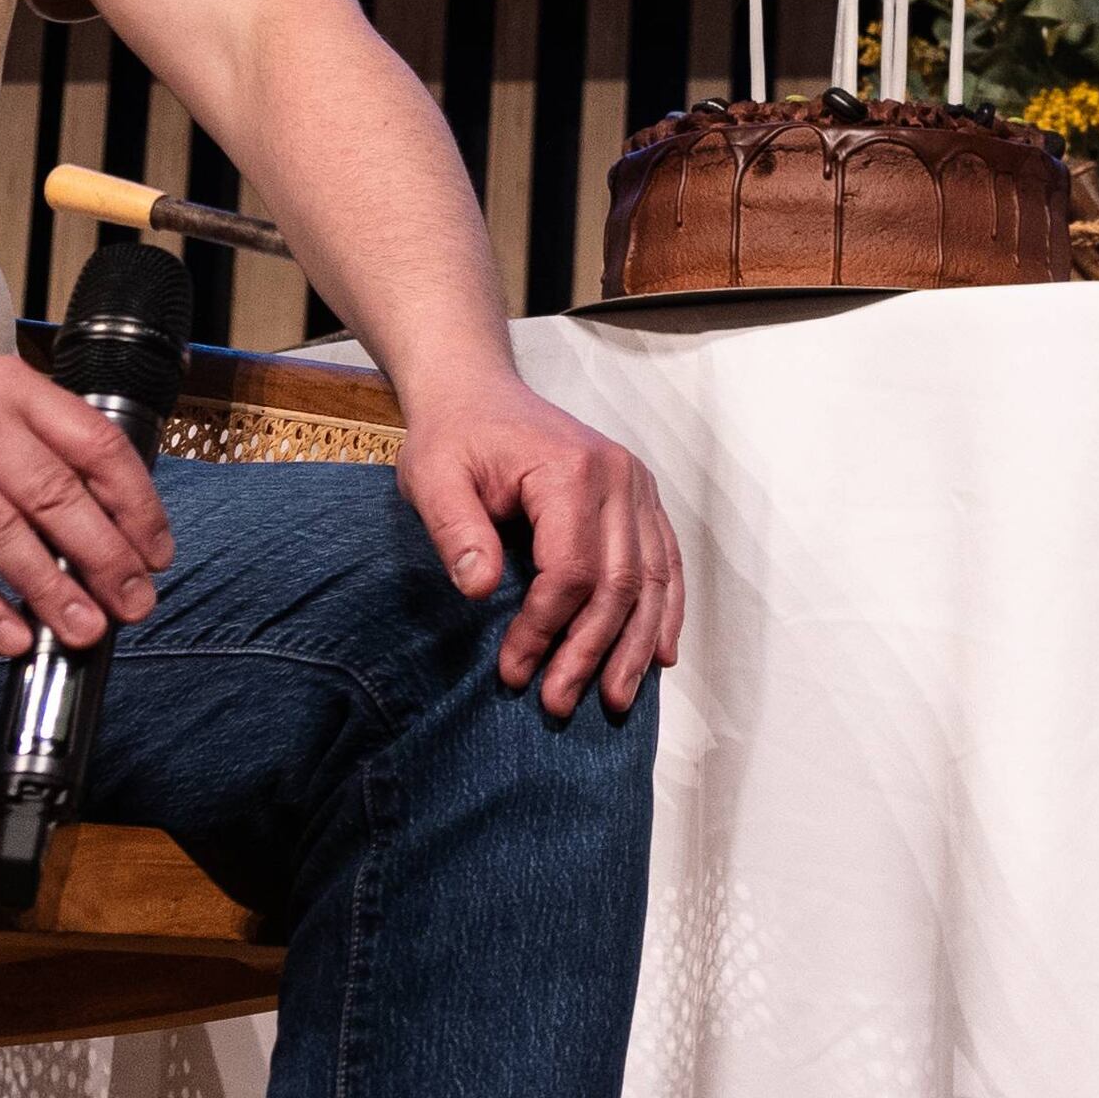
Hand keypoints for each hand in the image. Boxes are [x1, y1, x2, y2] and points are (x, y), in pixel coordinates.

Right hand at [0, 354, 170, 659]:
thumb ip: (36, 452)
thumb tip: (109, 531)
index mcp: (7, 387)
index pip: (94, 443)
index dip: (136, 504)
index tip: (156, 552)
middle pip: (54, 493)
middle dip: (105, 557)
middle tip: (134, 603)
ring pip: (1, 533)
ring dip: (49, 590)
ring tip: (83, 629)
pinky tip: (11, 636)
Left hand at [394, 372, 684, 719]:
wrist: (479, 393)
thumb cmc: (454, 438)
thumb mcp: (432, 478)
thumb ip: (456, 531)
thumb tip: (480, 590)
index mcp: (572, 471)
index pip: (572, 571)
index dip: (545, 629)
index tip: (514, 671)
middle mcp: (620, 477)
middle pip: (619, 584)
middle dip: (590, 651)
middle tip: (560, 704)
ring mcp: (639, 486)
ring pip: (652, 580)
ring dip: (635, 646)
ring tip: (616, 700)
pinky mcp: (642, 498)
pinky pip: (666, 562)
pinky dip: (664, 611)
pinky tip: (659, 655)